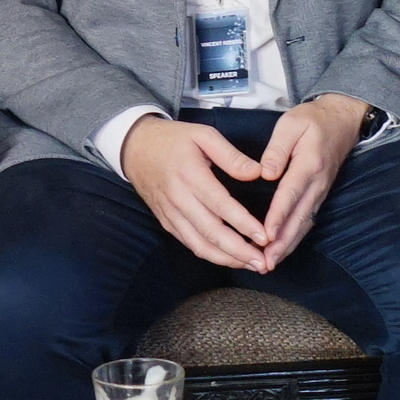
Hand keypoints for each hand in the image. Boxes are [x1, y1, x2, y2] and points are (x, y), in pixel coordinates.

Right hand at [119, 118, 278, 272]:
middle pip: (211, 232)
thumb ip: (231, 155)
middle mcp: (179, 199)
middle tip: (264, 263)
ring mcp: (171, 214)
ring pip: (199, 244)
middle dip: (239, 251)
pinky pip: (189, 243)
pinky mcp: (167, 222)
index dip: (243, 223)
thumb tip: (257, 173)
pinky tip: (230, 258)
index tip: (265, 236)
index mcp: (190, 175)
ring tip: (252, 265)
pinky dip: (211, 254)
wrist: (135, 148)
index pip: (220, 205)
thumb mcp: (203, 134)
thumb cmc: (173, 139)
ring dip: (227, 259)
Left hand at [250, 95, 372, 264]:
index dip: (278, 215)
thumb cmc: (313, 120)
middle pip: (299, 217)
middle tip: (266, 262)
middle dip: (283, 242)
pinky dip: (295, 238)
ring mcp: (320, 191)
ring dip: (288, 245)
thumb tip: (266, 173)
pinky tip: (282, 250)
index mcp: (309, 164)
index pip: (291, 193)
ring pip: (304, 224)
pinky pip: (307, 220)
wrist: (342, 120)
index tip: (266, 234)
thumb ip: (277, 148)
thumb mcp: (291, 123)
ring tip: (270, 263)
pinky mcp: (319, 195)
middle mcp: (317, 183)